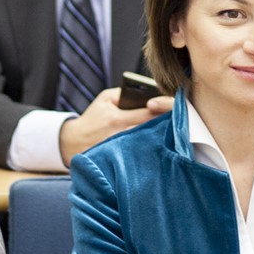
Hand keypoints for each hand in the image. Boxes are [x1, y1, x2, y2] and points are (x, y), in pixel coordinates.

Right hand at [57, 87, 172, 165]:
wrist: (72, 142)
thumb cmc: (92, 117)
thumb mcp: (104, 99)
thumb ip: (124, 93)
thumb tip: (146, 93)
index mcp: (117, 118)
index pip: (148, 113)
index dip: (164, 109)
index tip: (176, 106)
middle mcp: (120, 135)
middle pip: (152, 130)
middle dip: (167, 124)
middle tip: (182, 120)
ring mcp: (121, 149)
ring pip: (148, 143)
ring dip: (160, 137)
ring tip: (174, 133)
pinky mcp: (120, 160)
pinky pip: (140, 153)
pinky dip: (150, 148)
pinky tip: (160, 146)